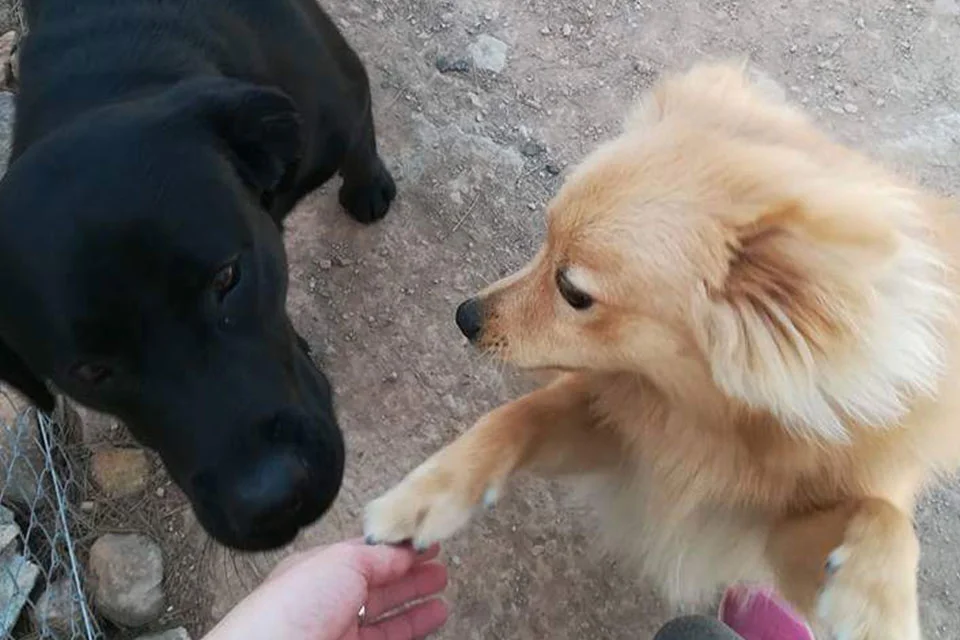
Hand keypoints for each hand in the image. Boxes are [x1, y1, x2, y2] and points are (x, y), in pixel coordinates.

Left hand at [203, 539, 448, 639]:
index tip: (424, 538)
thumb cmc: (295, 606)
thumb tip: (406, 549)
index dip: (395, 544)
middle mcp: (329, 600)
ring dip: (416, 597)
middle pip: (378, 580)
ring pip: (387, 612)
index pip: (363, 552)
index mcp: (319, 568)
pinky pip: (391, 637)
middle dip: (410, 569)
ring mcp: (342, 631)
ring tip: (443, 586)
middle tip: (439, 560)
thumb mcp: (341, 562)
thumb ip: (379, 555)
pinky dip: (414, 625)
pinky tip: (435, 615)